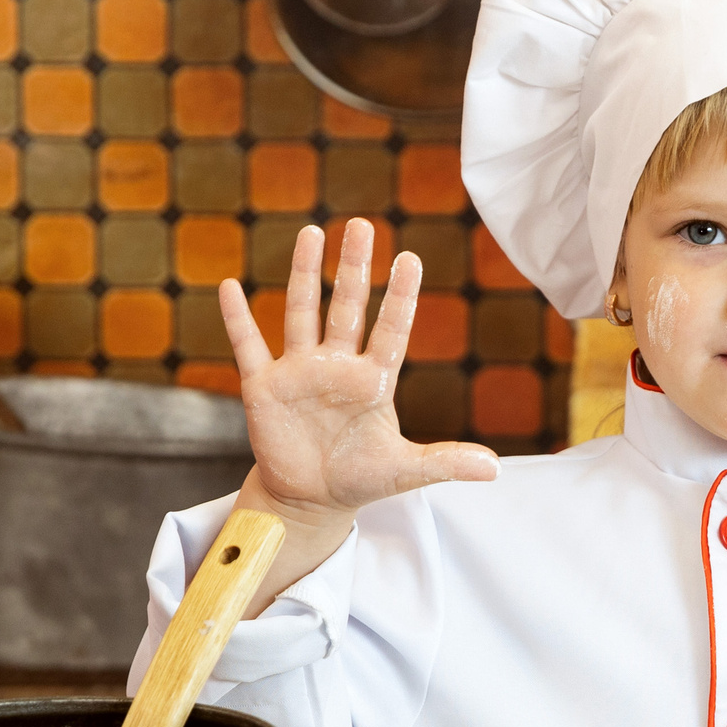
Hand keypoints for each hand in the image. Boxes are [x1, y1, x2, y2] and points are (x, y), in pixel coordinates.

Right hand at [220, 219, 497, 551]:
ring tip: (312, 233)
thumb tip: (495, 469)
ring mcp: (300, 372)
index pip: (391, 330)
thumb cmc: (359, 478)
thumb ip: (446, 461)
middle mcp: (337, 366)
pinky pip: (248, 346)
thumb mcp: (404, 471)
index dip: (400, 297)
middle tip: (362, 225)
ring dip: (305, 273)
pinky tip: (230, 287)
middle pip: (347, 306)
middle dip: (354, 267)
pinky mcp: (265, 387)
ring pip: (302, 312)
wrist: (310, 500)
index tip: (409, 259)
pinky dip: (238, 318)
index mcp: (373, 380)